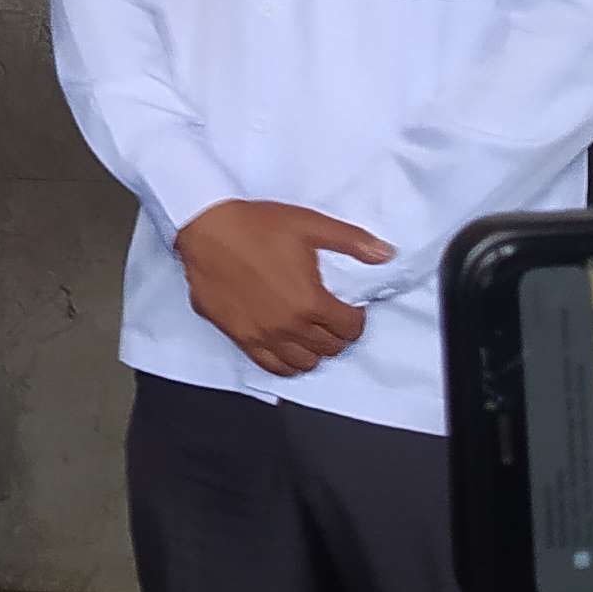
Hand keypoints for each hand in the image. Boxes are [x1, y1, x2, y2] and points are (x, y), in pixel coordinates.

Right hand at [175, 199, 388, 377]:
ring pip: (304, 363)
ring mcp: (264, 336)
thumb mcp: (310, 224)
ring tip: (312, 332)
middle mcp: (289, 326)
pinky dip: (287, 363)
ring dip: (314, 351)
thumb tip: (386, 254)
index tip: (351, 308)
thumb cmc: (255, 225)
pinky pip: (272, 367)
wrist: (207, 229)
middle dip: (338, 334)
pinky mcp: (241, 338)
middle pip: (330, 348)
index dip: (356, 319)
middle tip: (333, 318)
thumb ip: (351, 241)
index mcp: (310, 301)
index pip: (350, 328)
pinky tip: (288, 348)